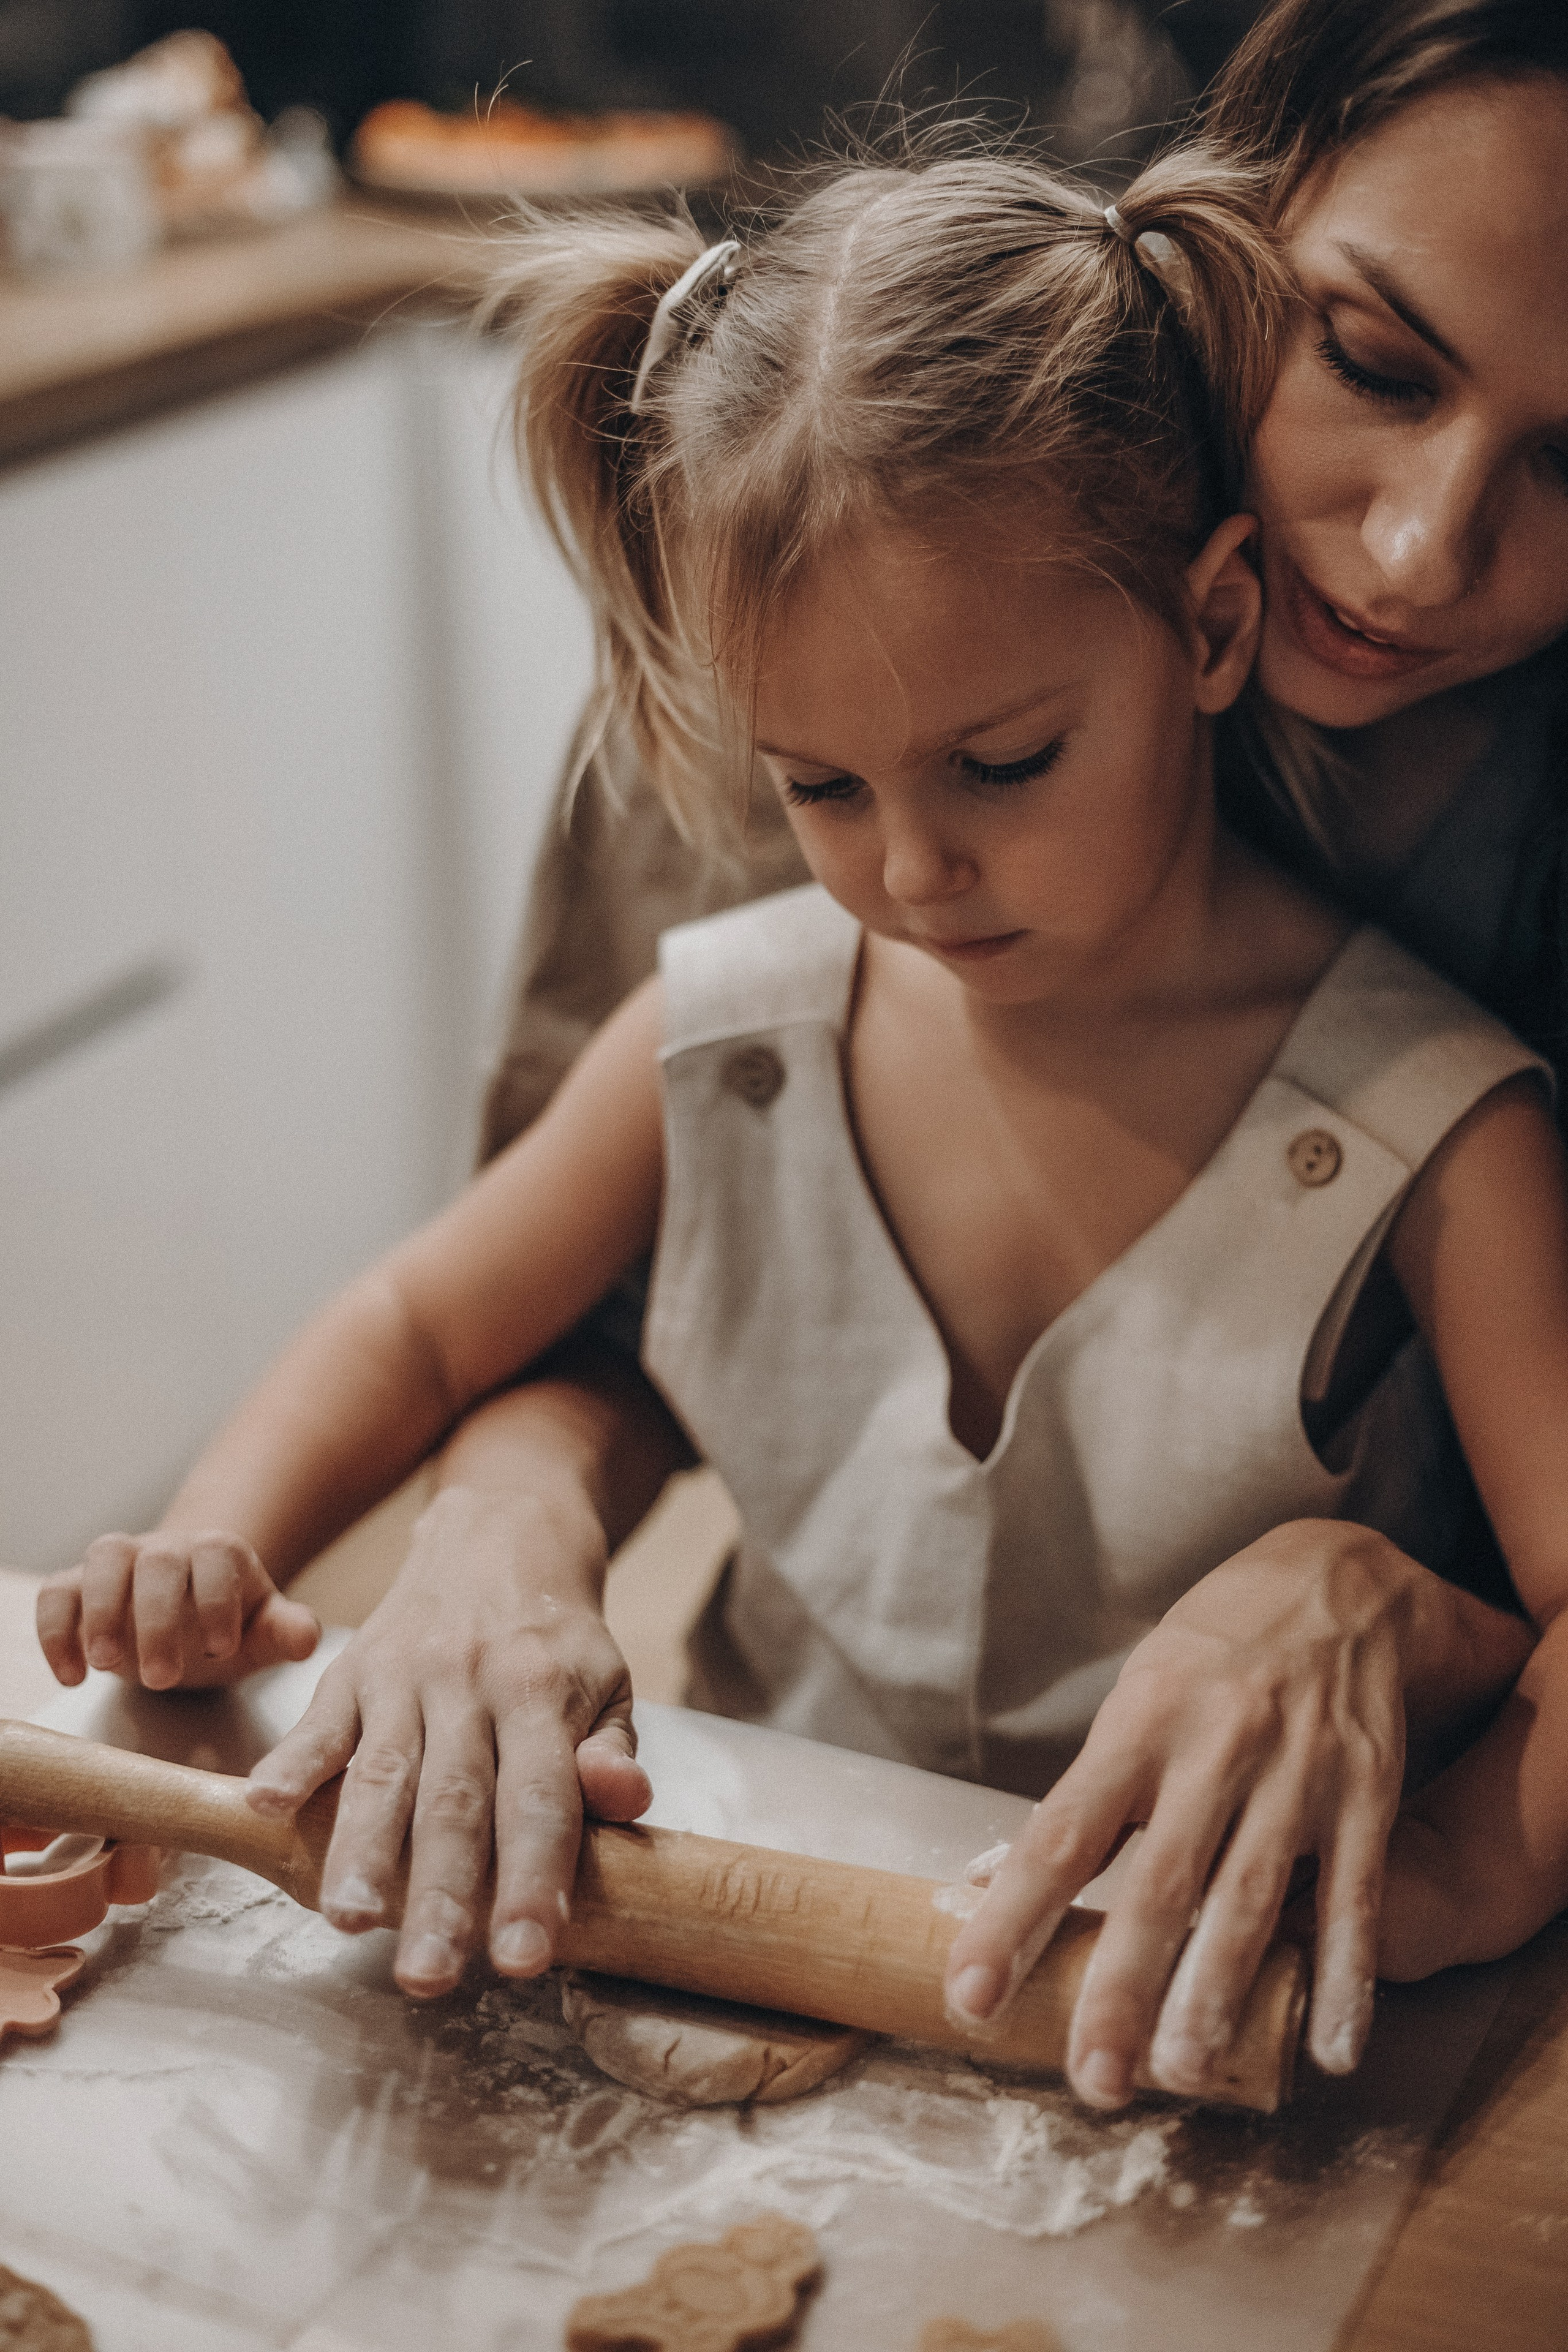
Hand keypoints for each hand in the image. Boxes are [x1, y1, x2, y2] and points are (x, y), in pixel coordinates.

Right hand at [35, 1530, 321, 1689]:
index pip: (219, 1557)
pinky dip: (56, 1629)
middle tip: (163, 1677)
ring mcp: (121, 1563)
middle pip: (160, 1561)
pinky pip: (57, 1591)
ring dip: (100, 1610)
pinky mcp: (79, 1586)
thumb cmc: (229, 1626)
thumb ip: (286, 1632)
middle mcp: (169, 1548)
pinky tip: (72, 1675)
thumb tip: (306, 1637)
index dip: (218, 1599)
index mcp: (221, 1553)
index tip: (222, 1648)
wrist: (187, 1618)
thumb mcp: (263, 1634)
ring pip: (105, 1558)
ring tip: (106, 1665)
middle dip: (158, 1618)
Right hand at [245, 1482, 650, 1997]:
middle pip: (453, 1801)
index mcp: (545, 1692)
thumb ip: (613, 1751)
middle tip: (428, 1976)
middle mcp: (472, 1682)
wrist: (501, 1534)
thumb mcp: (609, 1683)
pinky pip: (319, 1719)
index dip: (531, 1881)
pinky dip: (292, 1762)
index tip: (524, 1956)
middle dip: (437, 1895)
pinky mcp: (354, 1667)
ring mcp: (406, 1674)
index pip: (540, 1800)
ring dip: (360, 1850)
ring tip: (347, 1919)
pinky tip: (269, 1809)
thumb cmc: (557, 1638)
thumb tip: (626, 1799)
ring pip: (381, 1771)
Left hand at [943, 1520, 1431, 2104]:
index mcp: (1139, 1727)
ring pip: (1250, 1900)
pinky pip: (1354, 1900)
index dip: (1013, 1919)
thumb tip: (991, 1877)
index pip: (1061, 1837)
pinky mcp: (1364, 1796)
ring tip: (1183, 2070)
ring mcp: (1296, 1775)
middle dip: (1123, 1989)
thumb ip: (1084, 1797)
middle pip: (1159, 1885)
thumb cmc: (1212, 1653)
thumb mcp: (1135, 1699)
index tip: (972, 1994)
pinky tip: (1332, 2047)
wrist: (1339, 1586)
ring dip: (1217, 1994)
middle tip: (1093, 2078)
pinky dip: (1345, 1977)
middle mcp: (1215, 1752)